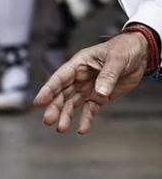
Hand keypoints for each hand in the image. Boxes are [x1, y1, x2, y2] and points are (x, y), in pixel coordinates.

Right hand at [34, 30, 148, 133]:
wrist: (140, 54)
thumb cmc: (125, 49)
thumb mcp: (117, 58)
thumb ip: (108, 75)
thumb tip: (100, 92)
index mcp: (79, 64)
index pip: (60, 78)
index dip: (48, 90)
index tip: (39, 102)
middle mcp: (79, 78)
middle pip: (62, 94)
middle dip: (54, 108)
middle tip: (48, 120)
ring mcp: (88, 88)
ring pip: (72, 104)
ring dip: (66, 116)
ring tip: (61, 129)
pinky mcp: (99, 97)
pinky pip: (90, 110)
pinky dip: (86, 119)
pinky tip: (82, 129)